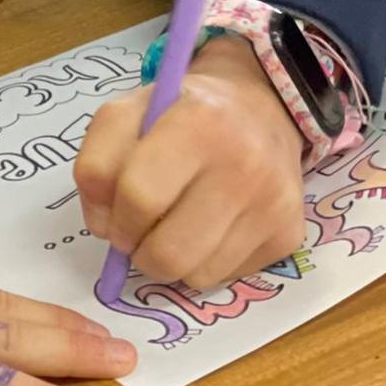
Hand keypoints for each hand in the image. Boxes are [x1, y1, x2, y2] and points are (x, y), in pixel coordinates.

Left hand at [75, 35, 304, 289]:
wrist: (260, 108)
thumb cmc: (182, 115)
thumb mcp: (128, 115)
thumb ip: (96, 165)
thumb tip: (105, 229)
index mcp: (199, 121)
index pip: (138, 197)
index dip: (115, 217)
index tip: (118, 214)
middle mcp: (246, 163)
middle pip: (167, 253)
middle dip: (141, 251)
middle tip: (144, 230)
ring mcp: (273, 203)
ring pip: (196, 276)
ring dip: (174, 260)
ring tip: (179, 223)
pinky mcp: (288, 234)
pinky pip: (227, 277)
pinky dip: (208, 262)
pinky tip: (214, 226)